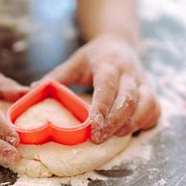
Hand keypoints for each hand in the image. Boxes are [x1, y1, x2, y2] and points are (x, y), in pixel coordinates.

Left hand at [44, 35, 159, 142]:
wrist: (120, 45)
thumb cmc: (94, 58)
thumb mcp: (74, 63)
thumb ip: (55, 78)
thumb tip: (30, 93)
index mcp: (109, 64)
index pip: (108, 87)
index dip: (101, 109)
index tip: (92, 128)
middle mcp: (130, 73)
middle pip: (128, 100)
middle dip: (114, 123)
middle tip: (98, 140)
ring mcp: (144, 83)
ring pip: (145, 106)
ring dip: (129, 125)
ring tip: (112, 137)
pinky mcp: (152, 93)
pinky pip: (154, 111)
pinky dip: (143, 123)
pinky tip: (128, 130)